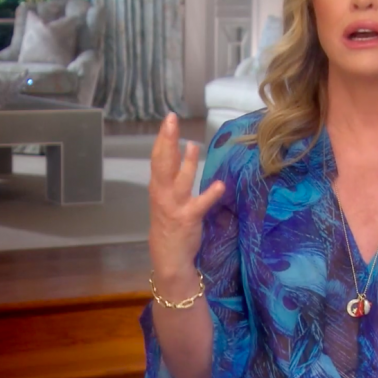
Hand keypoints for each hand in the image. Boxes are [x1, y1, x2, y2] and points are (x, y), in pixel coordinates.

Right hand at [148, 113, 225, 279]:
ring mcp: (175, 206)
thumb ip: (170, 181)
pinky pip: (200, 204)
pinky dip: (210, 194)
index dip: (163, 138)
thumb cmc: (169, 226)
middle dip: (167, 141)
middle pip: (163, 163)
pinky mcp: (188, 218)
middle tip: (171, 120)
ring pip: (180, 180)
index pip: (158, 158)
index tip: (168, 120)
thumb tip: (178, 158)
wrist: (169, 257)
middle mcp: (162, 194)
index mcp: (157, 188)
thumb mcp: (164, 201)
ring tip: (194, 145)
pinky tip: (220, 185)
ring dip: (187, 163)